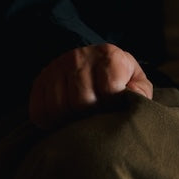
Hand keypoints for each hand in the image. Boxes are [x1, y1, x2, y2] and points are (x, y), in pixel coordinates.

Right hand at [28, 44, 153, 127]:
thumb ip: (139, 93)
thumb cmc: (120, 82)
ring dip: (69, 122)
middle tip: (95, 120)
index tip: (112, 110)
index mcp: (109, 56)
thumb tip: (130, 100)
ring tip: (80, 122)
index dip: (111, 107)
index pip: (108, 88)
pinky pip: (39, 110)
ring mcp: (57, 67)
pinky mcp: (40, 80)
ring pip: (58, 107)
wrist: (93, 65)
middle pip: (81, 100)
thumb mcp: (136, 84)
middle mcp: (80, 56)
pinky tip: (63, 121)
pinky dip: (50, 123)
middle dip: (90, 116)